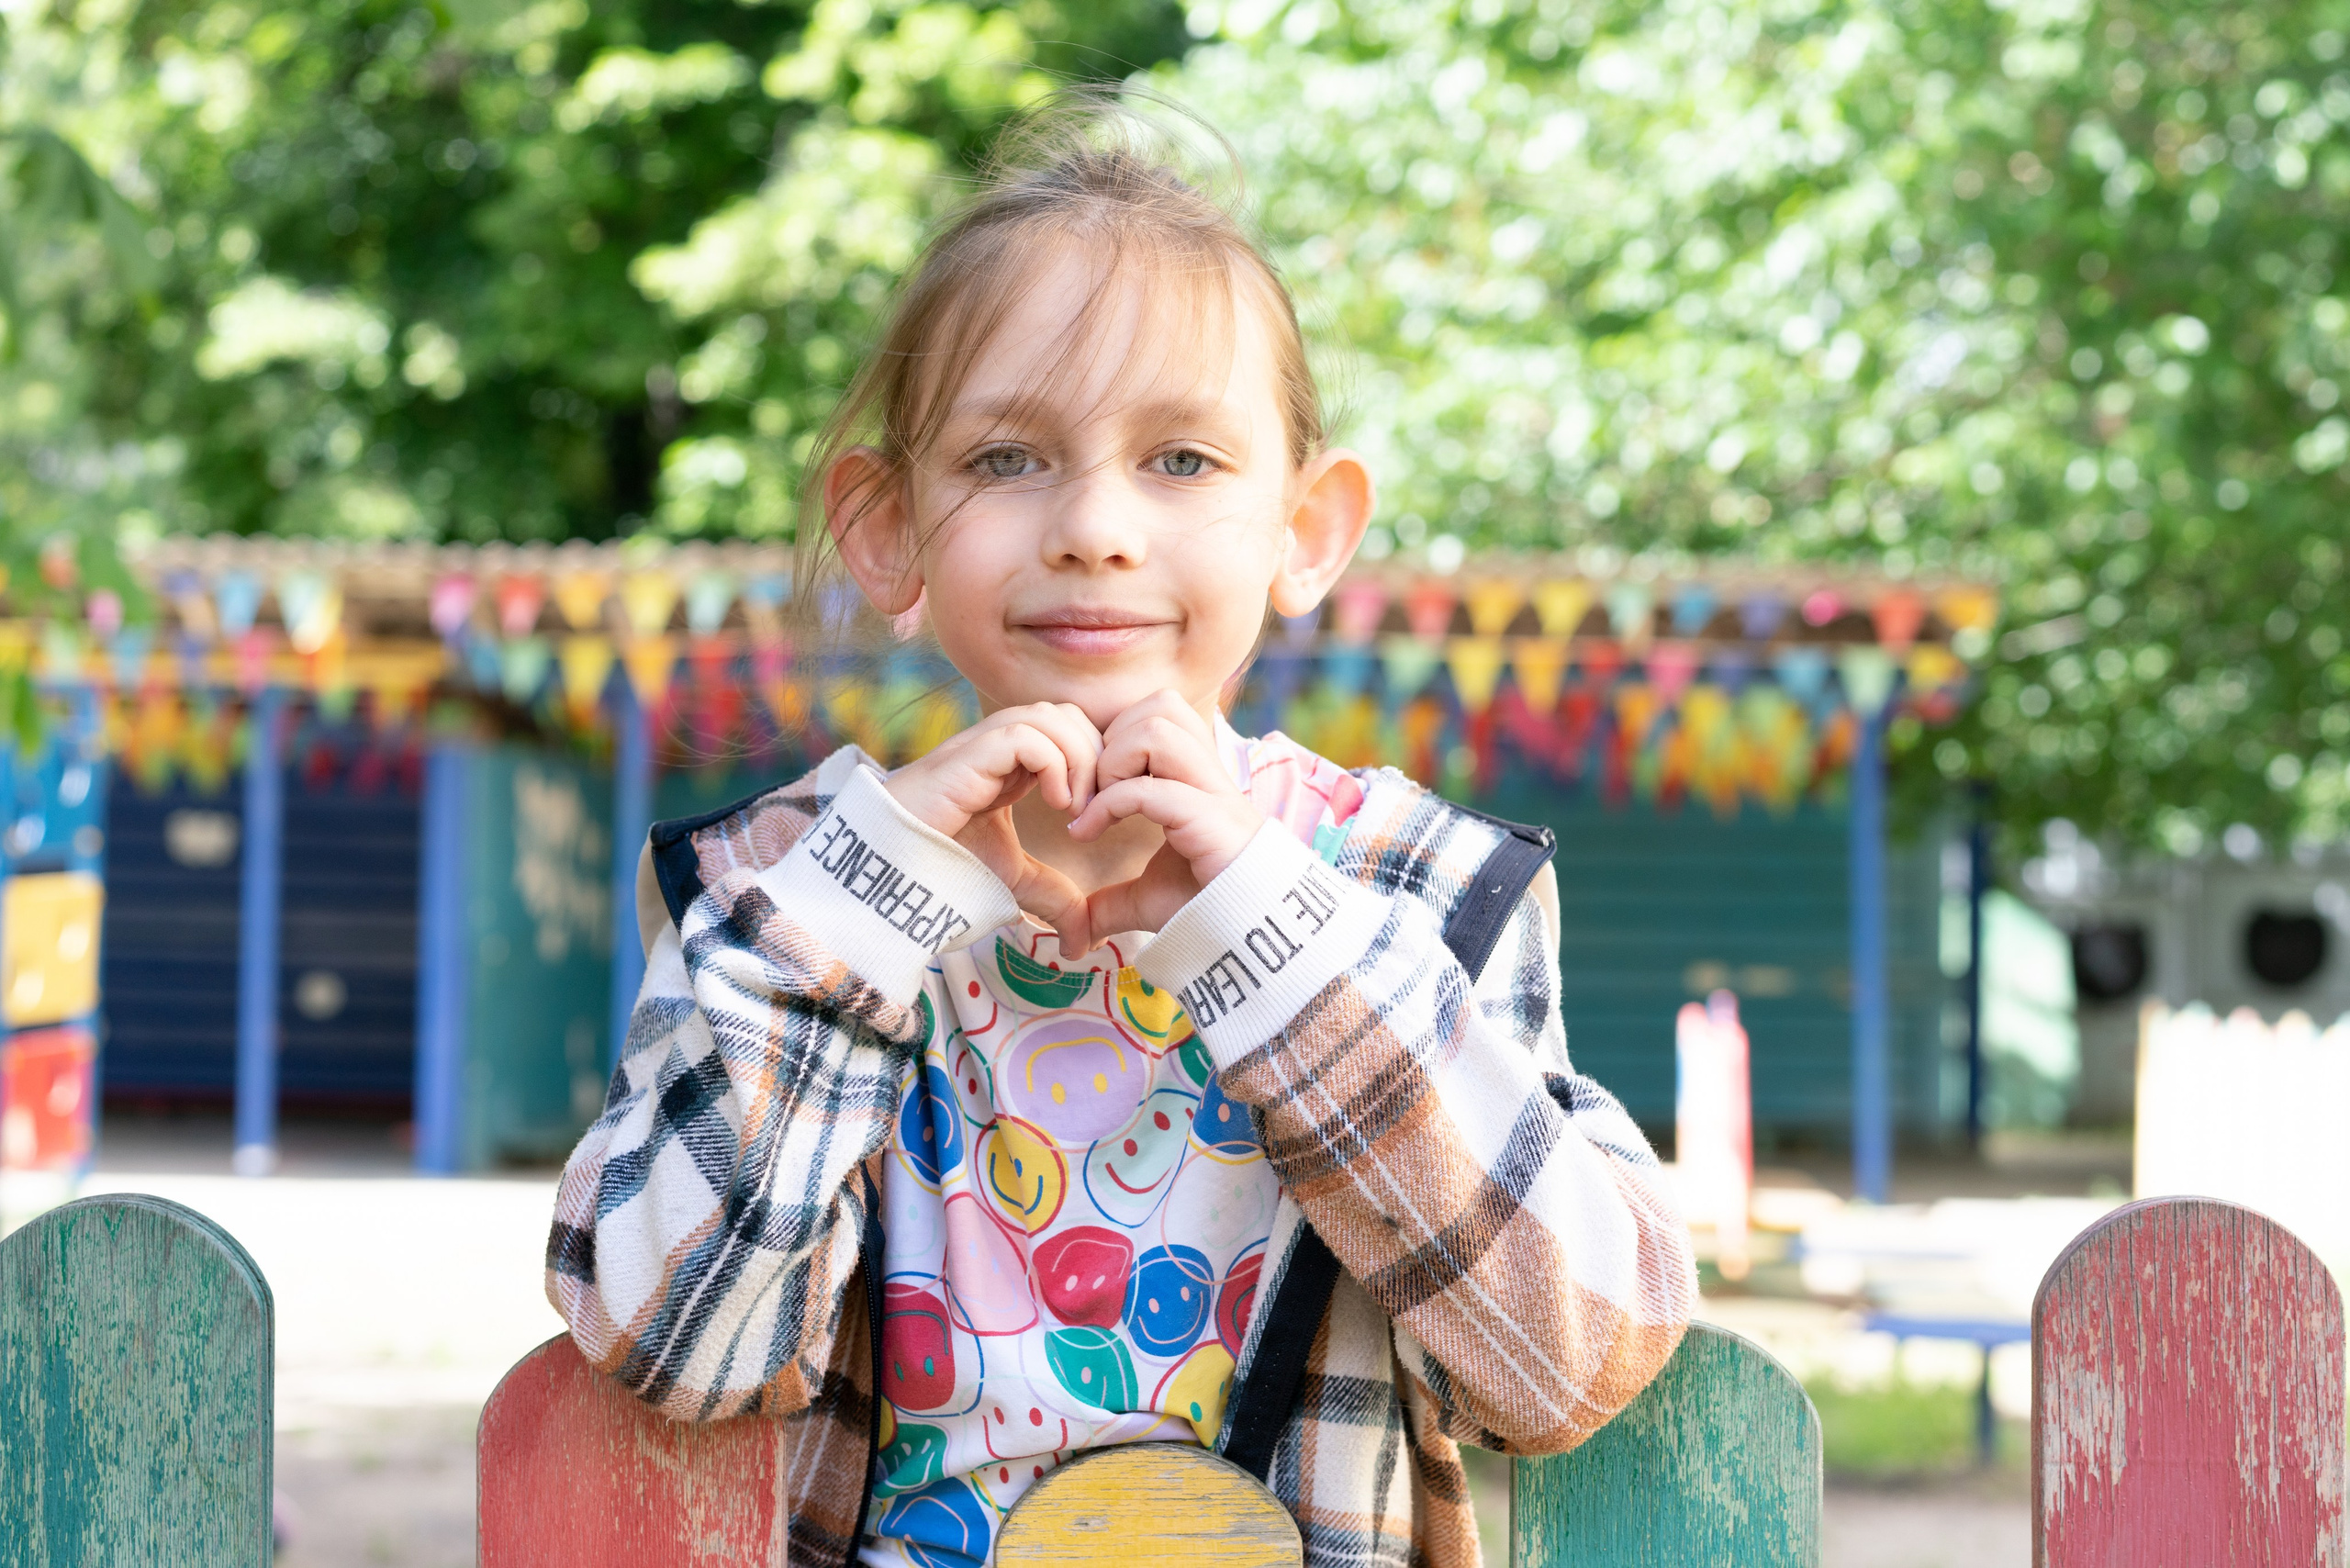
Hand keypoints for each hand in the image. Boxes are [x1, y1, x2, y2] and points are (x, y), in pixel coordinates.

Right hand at [884, 703, 1100, 944]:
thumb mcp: (1012, 883)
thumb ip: (1052, 900)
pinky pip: (1023, 735)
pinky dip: (1054, 764)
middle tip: (1094, 808)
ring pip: (1048, 716)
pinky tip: (1056, 805)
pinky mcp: (964, 758)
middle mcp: (995, 748)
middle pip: (1064, 713)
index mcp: (1008, 766)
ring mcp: (978, 749)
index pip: (1068, 728)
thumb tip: (1081, 942)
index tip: (1098, 812)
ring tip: (1075, 809)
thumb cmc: (940, 872)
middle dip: (1094, 754)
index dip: (1095, 760)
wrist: (885, 878)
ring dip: (1078, 758)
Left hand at [1063, 690, 1264, 947]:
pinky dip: (1107, 805)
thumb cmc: (1207, 908)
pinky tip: (1085, 834)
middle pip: (1162, 704)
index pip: (1160, 711)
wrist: (1251, 936)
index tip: (1087, 793)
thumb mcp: (1147, 901)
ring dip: (1114, 761)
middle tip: (1092, 791)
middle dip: (1114, 739)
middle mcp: (1207, 775)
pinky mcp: (1209, 820)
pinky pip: (1150, 788)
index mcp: (1195, 777)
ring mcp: (1211, 794)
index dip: (1114, 738)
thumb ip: (1111, 904)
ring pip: (1159, 728)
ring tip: (1096, 805)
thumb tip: (1076, 935)